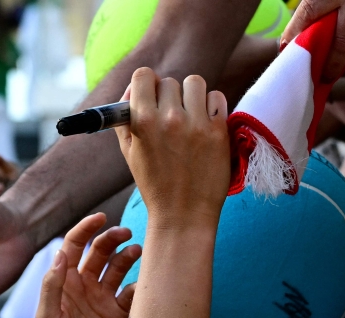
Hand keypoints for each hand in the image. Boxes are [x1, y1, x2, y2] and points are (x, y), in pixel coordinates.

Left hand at [34, 213, 139, 317]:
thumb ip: (52, 285)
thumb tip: (60, 254)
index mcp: (66, 285)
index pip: (75, 247)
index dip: (86, 229)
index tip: (100, 217)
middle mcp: (87, 289)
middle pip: (102, 252)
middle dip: (113, 238)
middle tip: (125, 234)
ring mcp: (108, 302)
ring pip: (122, 268)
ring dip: (130, 256)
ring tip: (137, 253)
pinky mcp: (127, 317)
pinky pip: (138, 293)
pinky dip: (144, 284)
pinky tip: (144, 287)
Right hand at [115, 69, 228, 231]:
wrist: (182, 215)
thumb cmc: (154, 184)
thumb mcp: (129, 152)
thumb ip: (125, 118)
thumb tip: (132, 89)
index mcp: (142, 122)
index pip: (143, 75)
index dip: (147, 84)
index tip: (151, 97)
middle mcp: (169, 118)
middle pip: (169, 81)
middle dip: (169, 96)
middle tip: (171, 118)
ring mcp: (196, 124)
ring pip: (195, 83)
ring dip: (192, 96)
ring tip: (190, 117)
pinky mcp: (218, 131)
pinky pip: (217, 97)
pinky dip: (212, 107)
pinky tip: (205, 125)